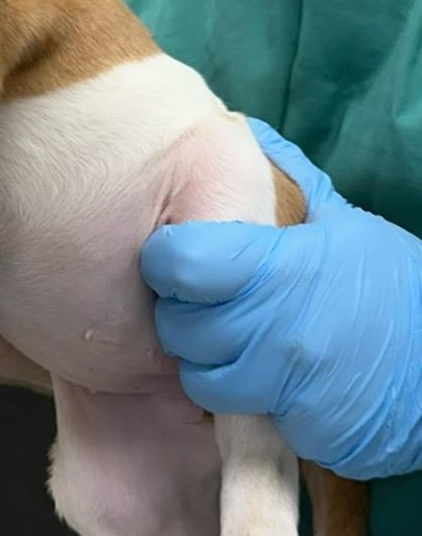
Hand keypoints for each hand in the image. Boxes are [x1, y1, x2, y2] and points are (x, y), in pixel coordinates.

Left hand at [141, 118, 421, 479]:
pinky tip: (264, 374)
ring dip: (204, 358)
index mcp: (276, 268)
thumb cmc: (393, 287)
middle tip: (206, 301)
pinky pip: (238, 413)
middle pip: (176, 324)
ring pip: (197, 375)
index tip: (177, 254)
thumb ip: (289, 180)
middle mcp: (271, 330)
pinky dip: (242, 395)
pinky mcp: (296, 429)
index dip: (167, 257)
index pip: (177, 262)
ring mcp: (284, 385)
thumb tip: (243, 132)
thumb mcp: (343, 223)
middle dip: (181, 310)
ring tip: (233, 338)